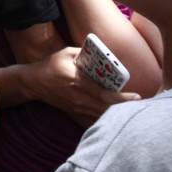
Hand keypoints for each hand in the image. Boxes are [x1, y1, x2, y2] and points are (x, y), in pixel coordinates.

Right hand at [23, 47, 138, 127]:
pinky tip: (114, 116)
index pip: (103, 94)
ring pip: (100, 115)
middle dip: (124, 107)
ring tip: (131, 108)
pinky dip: (104, 118)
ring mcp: (76, 107)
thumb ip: (85, 52)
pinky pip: (92, 119)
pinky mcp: (74, 112)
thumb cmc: (50, 65)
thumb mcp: (66, 53)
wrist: (32, 82)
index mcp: (77, 81)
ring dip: (116, 113)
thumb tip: (104, 54)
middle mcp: (78, 97)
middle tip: (139, 104)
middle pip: (106, 108)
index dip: (121, 97)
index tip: (136, 96)